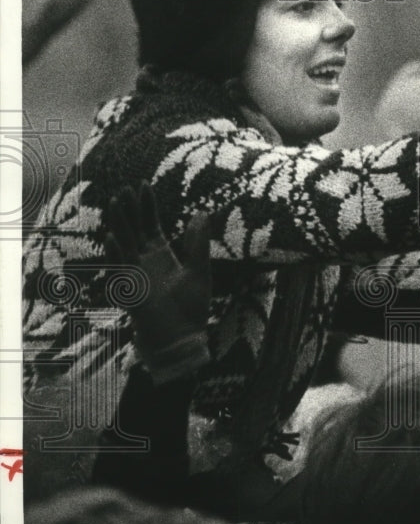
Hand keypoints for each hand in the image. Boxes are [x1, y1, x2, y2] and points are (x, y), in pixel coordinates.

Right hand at [104, 182, 211, 383]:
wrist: (182, 339)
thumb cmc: (191, 308)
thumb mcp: (199, 271)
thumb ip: (198, 243)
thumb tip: (202, 212)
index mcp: (161, 255)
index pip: (150, 224)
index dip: (146, 205)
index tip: (142, 184)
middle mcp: (145, 261)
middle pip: (134, 230)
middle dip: (129, 210)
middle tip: (125, 187)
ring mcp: (136, 275)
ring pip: (124, 244)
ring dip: (119, 224)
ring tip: (116, 202)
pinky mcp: (132, 290)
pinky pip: (122, 269)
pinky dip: (117, 253)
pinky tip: (112, 236)